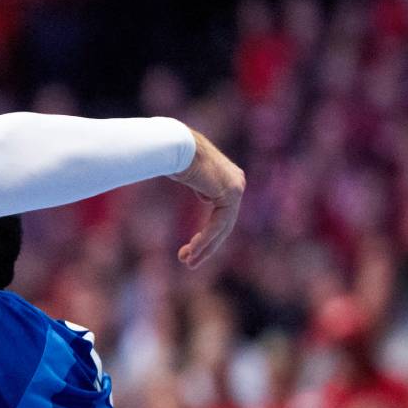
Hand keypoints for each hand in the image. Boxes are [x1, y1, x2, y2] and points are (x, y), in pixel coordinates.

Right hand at [169, 128, 245, 268]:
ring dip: (205, 248)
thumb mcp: (184, 173)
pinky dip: (206, 239)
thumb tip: (184, 181)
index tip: (189, 250)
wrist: (174, 144)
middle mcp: (236, 182)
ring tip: (188, 262)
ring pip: (222, 227)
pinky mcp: (231, 193)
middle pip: (223, 224)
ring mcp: (236, 187)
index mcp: (227, 179)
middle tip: (189, 263)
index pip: (221, 216)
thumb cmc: (171, 154)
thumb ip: (194, 183)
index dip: (206, 237)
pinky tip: (192, 250)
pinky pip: (219, 224)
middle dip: (206, 247)